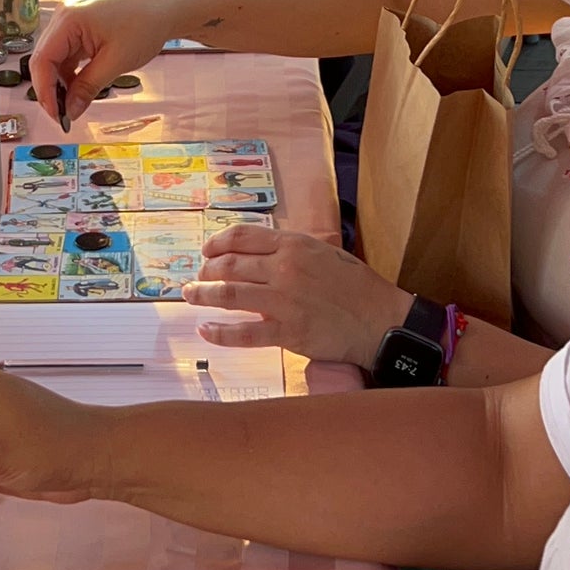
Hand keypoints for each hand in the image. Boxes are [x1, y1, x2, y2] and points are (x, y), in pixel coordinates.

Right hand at [30, 0, 172, 124]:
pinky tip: (78, 89)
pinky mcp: (79, 28)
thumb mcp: (115, 62)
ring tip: (72, 105)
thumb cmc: (145, 26)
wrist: (164, 10)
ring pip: (54, 59)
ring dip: (61, 83)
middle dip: (51, 89)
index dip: (45, 91)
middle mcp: (64, 17)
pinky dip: (70, 74)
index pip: (42, 60)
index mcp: (68, 20)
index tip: (56, 114)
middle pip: (44, 59)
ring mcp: (71, 22)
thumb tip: (70, 111)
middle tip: (62, 115)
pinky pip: (66, 55)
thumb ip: (88, 87)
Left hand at [183, 222, 401, 366]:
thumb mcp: (324, 252)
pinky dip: (219, 332)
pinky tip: (205, 331)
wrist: (379, 319)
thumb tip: (259, 254)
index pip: (243, 236)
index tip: (206, 250)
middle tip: (197, 278)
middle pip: (230, 264)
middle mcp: (284, 268)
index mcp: (294, 245)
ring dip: (202, 295)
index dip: (217, 242)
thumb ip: (291, 251)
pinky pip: (244, 332)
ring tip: (190, 296)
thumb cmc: (356, 286)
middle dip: (206, 271)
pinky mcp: (288, 332)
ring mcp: (284, 301)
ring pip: (229, 295)